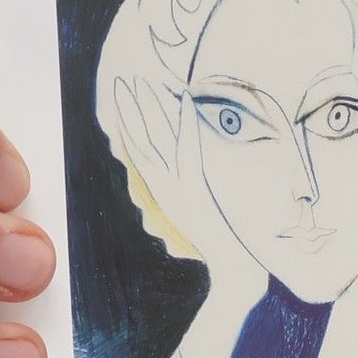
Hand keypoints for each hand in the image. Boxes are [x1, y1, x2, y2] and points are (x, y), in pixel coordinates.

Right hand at [110, 74, 266, 312]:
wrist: (234, 276)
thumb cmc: (227, 249)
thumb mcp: (202, 221)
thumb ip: (191, 199)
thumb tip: (191, 179)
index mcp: (166, 196)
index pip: (141, 153)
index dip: (130, 125)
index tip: (123, 100)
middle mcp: (168, 191)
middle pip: (142, 142)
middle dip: (131, 110)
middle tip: (122, 81)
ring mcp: (181, 189)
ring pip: (158, 142)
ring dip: (150, 110)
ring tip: (142, 84)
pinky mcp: (199, 189)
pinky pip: (189, 150)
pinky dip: (186, 124)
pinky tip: (185, 102)